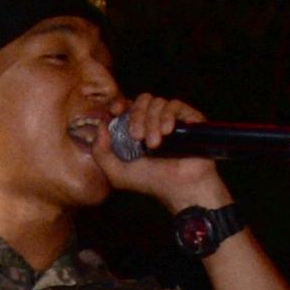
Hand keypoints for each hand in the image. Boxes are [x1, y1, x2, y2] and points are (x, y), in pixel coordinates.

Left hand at [91, 93, 229, 207]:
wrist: (179, 189)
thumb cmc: (150, 182)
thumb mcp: (116, 172)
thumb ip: (100, 152)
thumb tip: (100, 125)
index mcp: (136, 128)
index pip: (127, 105)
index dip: (119, 103)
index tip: (115, 111)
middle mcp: (154, 120)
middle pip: (141, 100)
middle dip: (136, 116)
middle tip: (137, 137)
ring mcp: (172, 118)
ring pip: (157, 102)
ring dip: (152, 122)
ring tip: (154, 144)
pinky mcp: (188, 118)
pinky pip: (174, 105)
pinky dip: (167, 116)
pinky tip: (167, 132)